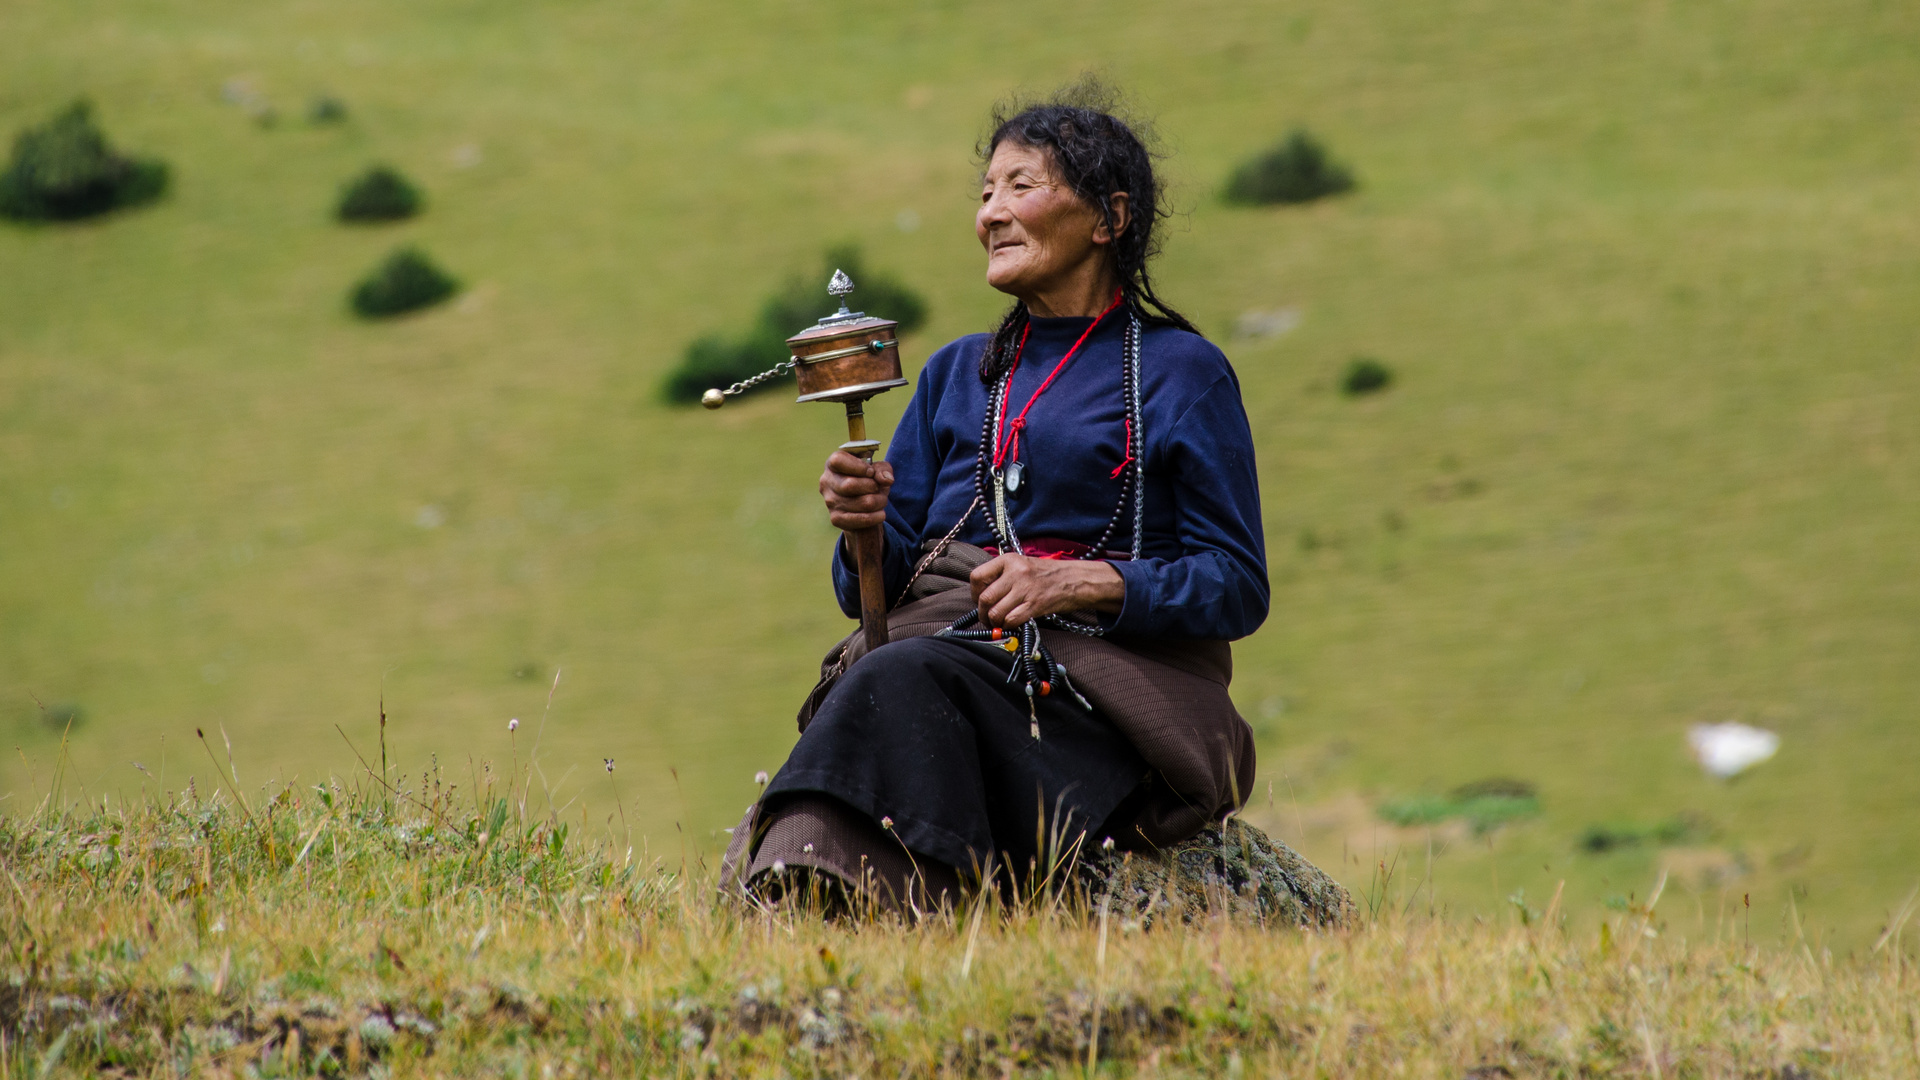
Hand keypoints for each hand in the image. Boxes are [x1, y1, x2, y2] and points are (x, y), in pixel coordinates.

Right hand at [819, 450, 893, 531]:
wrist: (862, 502)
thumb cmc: (868, 479)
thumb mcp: (878, 468)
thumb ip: (883, 469)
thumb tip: (886, 480)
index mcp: (833, 464)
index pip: (838, 461)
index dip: (858, 467)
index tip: (871, 472)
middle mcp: (827, 482)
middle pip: (850, 485)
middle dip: (873, 487)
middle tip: (879, 488)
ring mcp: (830, 501)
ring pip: (861, 503)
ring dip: (879, 502)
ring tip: (882, 500)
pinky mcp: (836, 518)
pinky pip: (860, 520)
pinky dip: (875, 517)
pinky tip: (880, 514)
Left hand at [969, 554, 1124, 627]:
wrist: (1075, 579)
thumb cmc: (1047, 574)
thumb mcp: (1022, 565)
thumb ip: (1002, 575)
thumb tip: (981, 595)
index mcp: (1009, 560)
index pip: (977, 577)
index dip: (974, 593)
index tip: (978, 600)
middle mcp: (1015, 572)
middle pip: (985, 598)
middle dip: (982, 613)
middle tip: (987, 618)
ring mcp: (1025, 589)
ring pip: (995, 612)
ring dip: (994, 622)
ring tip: (999, 622)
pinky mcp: (1035, 604)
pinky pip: (1011, 620)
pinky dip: (1008, 626)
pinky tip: (1012, 624)